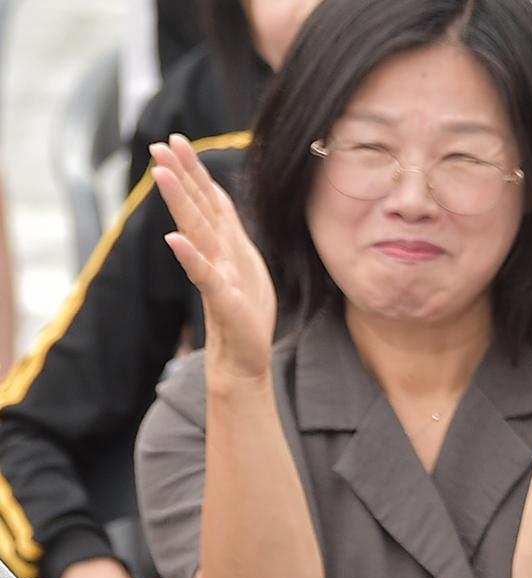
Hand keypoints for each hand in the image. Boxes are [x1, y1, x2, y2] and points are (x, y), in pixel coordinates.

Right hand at [154, 135, 276, 382]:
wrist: (244, 356)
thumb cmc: (243, 307)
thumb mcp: (242, 257)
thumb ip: (227, 225)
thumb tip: (214, 189)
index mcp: (225, 244)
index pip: (208, 199)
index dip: (193, 170)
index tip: (176, 139)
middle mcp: (216, 254)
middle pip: (196, 209)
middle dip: (179, 176)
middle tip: (159, 146)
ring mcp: (217, 275)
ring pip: (197, 233)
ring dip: (180, 204)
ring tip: (162, 175)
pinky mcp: (223, 300)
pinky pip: (205, 275)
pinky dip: (190, 257)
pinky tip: (174, 239)